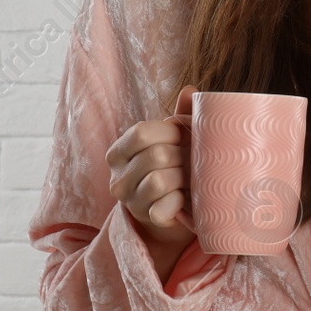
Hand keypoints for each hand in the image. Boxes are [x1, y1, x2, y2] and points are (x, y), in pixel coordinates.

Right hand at [106, 88, 198, 279]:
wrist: (174, 213)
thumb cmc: (172, 169)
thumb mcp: (171, 141)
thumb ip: (178, 116)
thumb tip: (191, 90)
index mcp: (118, 153)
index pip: (141, 132)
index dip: (169, 131)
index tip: (183, 136)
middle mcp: (118, 178)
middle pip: (155, 155)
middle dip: (181, 156)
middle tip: (192, 160)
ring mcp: (130, 202)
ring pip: (159, 181)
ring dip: (182, 178)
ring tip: (190, 178)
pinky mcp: (147, 220)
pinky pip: (164, 208)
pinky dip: (180, 201)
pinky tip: (185, 198)